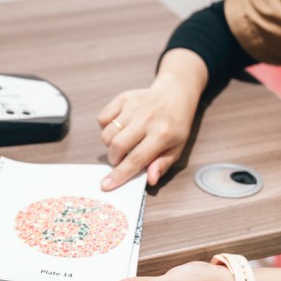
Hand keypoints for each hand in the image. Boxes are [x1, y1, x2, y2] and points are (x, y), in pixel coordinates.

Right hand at [97, 75, 199, 189]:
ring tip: (123, 143)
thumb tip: (149, 180)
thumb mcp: (177, 148)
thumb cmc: (176, 126)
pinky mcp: (124, 98)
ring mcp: (133, 106)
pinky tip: (118, 128)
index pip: (136, 159)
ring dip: (110, 145)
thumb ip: (162, 165)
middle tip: (120, 160)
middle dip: (114, 159)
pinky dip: (106, 127)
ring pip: (107, 133)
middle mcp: (147, 119)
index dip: (120, 175)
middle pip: (117, 146)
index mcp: (162, 134)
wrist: (175, 94)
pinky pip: (103, 118)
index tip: (106, 185)